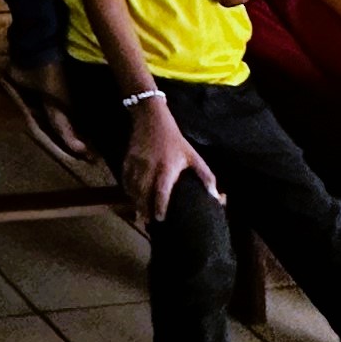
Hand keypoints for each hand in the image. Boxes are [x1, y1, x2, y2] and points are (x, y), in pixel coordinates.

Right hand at [121, 101, 219, 228]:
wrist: (152, 119)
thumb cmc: (175, 140)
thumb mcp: (193, 155)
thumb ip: (205, 176)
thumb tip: (215, 196)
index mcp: (167, 168)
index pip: (161, 192)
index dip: (160, 207)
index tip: (160, 219)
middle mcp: (150, 168)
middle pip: (144, 194)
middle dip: (144, 209)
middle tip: (147, 222)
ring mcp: (137, 164)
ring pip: (132, 188)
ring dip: (135, 202)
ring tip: (139, 213)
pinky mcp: (127, 160)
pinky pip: (125, 179)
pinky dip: (127, 190)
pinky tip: (131, 197)